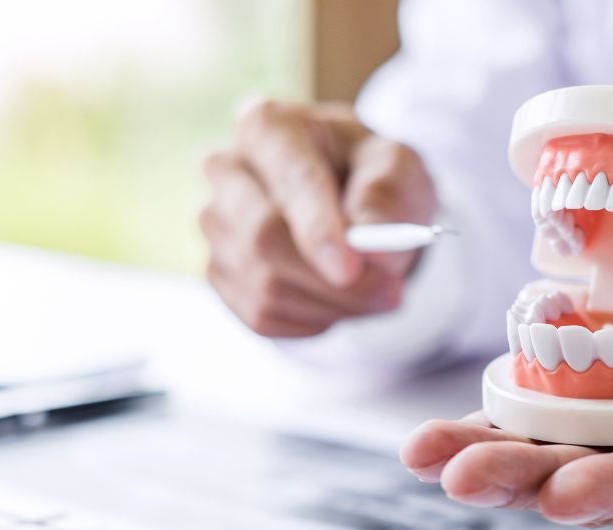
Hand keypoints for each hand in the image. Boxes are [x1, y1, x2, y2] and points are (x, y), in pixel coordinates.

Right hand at [200, 101, 436, 336]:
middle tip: (392, 291)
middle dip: (332, 280)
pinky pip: (262, 315)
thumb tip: (373, 249)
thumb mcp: (397, 167)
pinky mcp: (218, 272)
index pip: (290, 179)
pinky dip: (313, 319)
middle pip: (263, 237)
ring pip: (263, 286)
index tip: (350, 268)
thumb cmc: (370, 173)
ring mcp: (215, 224)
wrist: (349, 200)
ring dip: (332, 304)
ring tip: (376, 291)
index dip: (318, 228)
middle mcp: (226, 170)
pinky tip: (339, 298)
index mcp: (268, 126)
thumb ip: (388, 197)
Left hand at [401, 243, 612, 529]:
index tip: (567, 494)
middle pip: (606, 480)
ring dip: (495, 459)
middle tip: (465, 476)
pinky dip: (492, 428)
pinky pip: (545, 426)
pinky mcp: (605, 410)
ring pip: (562, 460)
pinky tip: (439, 437)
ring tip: (429, 454)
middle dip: (531, 481)